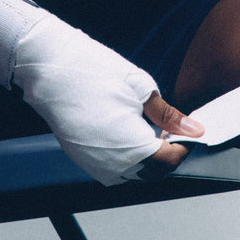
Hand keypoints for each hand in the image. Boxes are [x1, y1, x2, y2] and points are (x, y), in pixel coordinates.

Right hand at [0, 0, 203, 183]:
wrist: (47, 67)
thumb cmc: (89, 72)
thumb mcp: (140, 88)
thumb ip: (168, 114)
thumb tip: (192, 128)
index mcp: (132, 150)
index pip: (171, 161)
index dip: (184, 145)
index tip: (189, 131)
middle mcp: (113, 165)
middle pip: (153, 171)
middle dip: (166, 152)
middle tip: (171, 127)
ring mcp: (95, 165)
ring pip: (133, 172)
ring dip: (146, 155)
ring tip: (147, 126)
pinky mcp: (83, 158)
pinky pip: (113, 167)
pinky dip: (126, 154)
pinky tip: (126, 129)